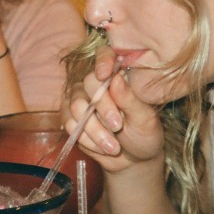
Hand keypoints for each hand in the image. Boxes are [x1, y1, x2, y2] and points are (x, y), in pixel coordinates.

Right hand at [64, 48, 163, 172]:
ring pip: (76, 106)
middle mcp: (97, 83)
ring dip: (94, 130)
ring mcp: (81, 98)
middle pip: (88, 83)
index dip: (102, 61)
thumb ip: (130, 100)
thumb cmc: (144, 135)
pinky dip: (85, 138)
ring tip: (113, 146)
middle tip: (118, 126)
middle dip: (102, 108)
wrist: (132, 159)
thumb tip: (116, 78)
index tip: (105, 75)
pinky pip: (69, 122)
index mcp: (119, 75)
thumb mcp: (145, 120)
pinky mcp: (70, 116)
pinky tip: (101, 147)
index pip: (105, 54)